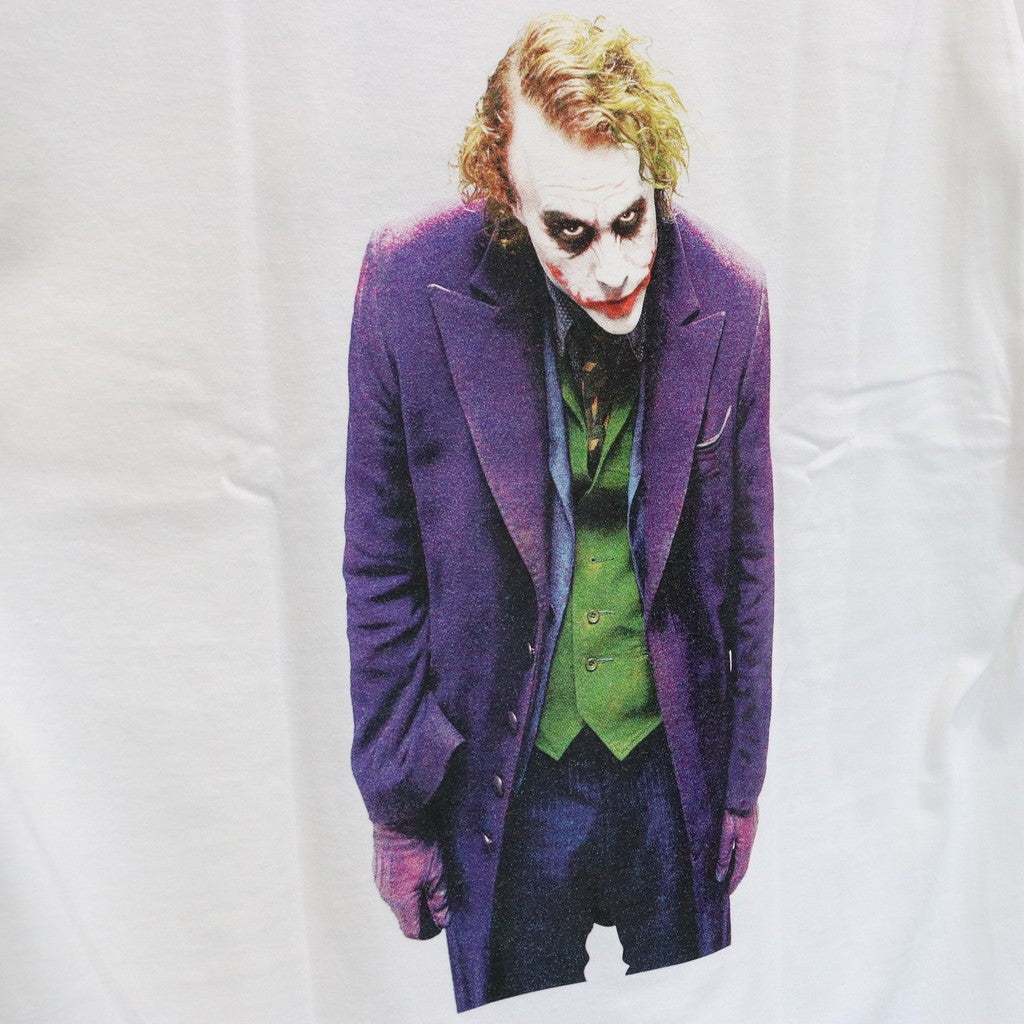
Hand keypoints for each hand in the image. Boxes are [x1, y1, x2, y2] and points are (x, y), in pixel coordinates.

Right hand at [372, 822, 450, 938]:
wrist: (397, 818)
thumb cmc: (418, 844)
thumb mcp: (436, 872)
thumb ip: (439, 900)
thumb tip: (443, 921)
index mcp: (400, 900)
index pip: (411, 931)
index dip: (427, 931)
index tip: (439, 921)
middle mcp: (386, 895)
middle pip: (404, 917)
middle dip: (421, 915)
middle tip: (437, 900)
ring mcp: (379, 882)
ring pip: (397, 902)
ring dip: (411, 899)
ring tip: (428, 882)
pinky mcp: (378, 870)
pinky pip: (391, 887)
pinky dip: (403, 887)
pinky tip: (415, 871)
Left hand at [715, 803, 757, 894]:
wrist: (743, 792)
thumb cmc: (733, 812)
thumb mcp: (726, 834)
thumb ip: (723, 854)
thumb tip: (720, 875)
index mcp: (746, 847)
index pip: (739, 871)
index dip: (733, 882)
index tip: (727, 893)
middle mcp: (750, 842)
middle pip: (743, 865)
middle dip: (735, 877)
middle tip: (727, 887)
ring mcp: (751, 834)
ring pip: (743, 855)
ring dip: (736, 866)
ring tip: (727, 874)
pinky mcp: (749, 827)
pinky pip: (742, 846)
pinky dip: (737, 854)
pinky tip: (731, 853)